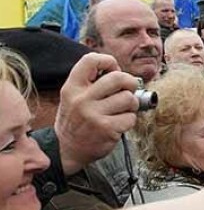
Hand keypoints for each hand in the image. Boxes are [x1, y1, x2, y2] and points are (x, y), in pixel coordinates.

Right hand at [55, 53, 138, 174]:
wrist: (66, 150)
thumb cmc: (76, 120)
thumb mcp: (73, 97)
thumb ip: (91, 83)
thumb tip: (121, 72)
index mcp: (72, 87)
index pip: (91, 60)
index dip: (109, 61)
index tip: (114, 70)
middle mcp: (82, 99)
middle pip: (118, 78)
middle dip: (130, 82)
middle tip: (130, 89)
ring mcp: (94, 114)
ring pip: (129, 98)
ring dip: (132, 104)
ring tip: (123, 109)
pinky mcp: (107, 129)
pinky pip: (130, 118)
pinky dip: (129, 120)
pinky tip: (119, 123)